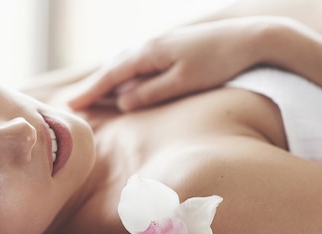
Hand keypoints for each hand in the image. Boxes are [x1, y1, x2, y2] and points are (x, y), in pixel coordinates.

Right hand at [67, 18, 266, 110]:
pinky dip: (124, 73)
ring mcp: (160, 44)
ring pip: (124, 63)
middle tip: (72, 103)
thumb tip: (122, 102)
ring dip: (107, 79)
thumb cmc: (218, 63)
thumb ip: (150, 94)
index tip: (70, 106)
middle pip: (112, 67)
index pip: (110, 76)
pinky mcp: (171, 47)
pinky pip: (137, 62)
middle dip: (92, 86)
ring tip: (92, 95)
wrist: (251, 38)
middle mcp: (149, 45)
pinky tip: (124, 81)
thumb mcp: (182, 83)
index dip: (89, 92)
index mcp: (148, 53)